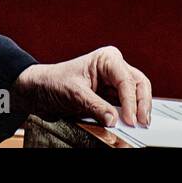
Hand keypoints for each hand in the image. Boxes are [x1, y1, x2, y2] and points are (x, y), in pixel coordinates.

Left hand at [11, 46, 151, 127]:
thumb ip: (96, 106)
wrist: (39, 90)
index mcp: (106, 59)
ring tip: (140, 124)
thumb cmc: (53, 83)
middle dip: (142, 103)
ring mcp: (113, 81)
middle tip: (142, 122)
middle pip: (138, 83)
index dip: (131, 101)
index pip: (126, 80)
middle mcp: (113, 67)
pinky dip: (131, 112)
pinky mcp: (110, 95)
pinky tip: (131, 122)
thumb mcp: (75, 94)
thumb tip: (114, 119)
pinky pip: (126, 103)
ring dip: (140, 108)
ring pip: (137, 92)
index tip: (131, 119)